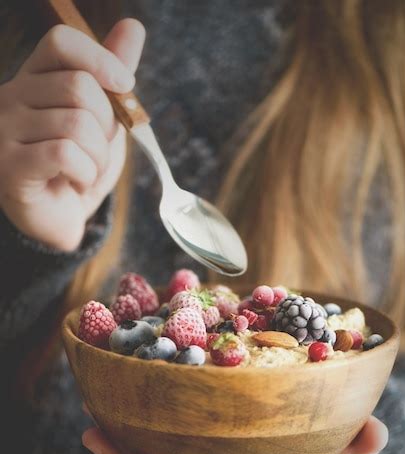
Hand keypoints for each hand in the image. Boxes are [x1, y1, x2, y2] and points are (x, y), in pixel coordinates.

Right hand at [0, 19, 144, 250]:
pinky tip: (75, 183)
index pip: (62, 42)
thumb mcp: (102, 119)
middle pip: (79, 87)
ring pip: (77, 125)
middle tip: (97, 151)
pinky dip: (85, 173)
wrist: (58, 217)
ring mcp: (5, 132)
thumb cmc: (77, 166)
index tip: (126, 86)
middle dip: (107, 126)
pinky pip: (65, 154)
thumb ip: (112, 77)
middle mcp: (12, 97)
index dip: (100, 59)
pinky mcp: (10, 166)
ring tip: (86, 171)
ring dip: (98, 158)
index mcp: (34, 80)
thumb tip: (133, 26)